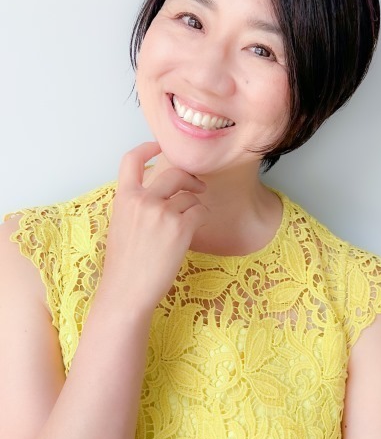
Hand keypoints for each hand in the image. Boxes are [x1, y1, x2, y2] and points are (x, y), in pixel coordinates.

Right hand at [98, 142, 207, 315]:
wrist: (127, 292)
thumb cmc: (124, 264)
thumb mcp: (121, 225)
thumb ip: (135, 204)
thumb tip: (157, 191)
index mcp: (124, 198)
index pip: (131, 159)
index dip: (147, 147)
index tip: (159, 146)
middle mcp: (142, 200)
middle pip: (173, 172)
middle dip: (190, 177)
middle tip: (197, 186)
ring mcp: (162, 212)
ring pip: (190, 194)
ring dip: (195, 204)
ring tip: (191, 219)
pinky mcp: (180, 227)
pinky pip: (200, 211)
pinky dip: (202, 218)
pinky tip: (195, 229)